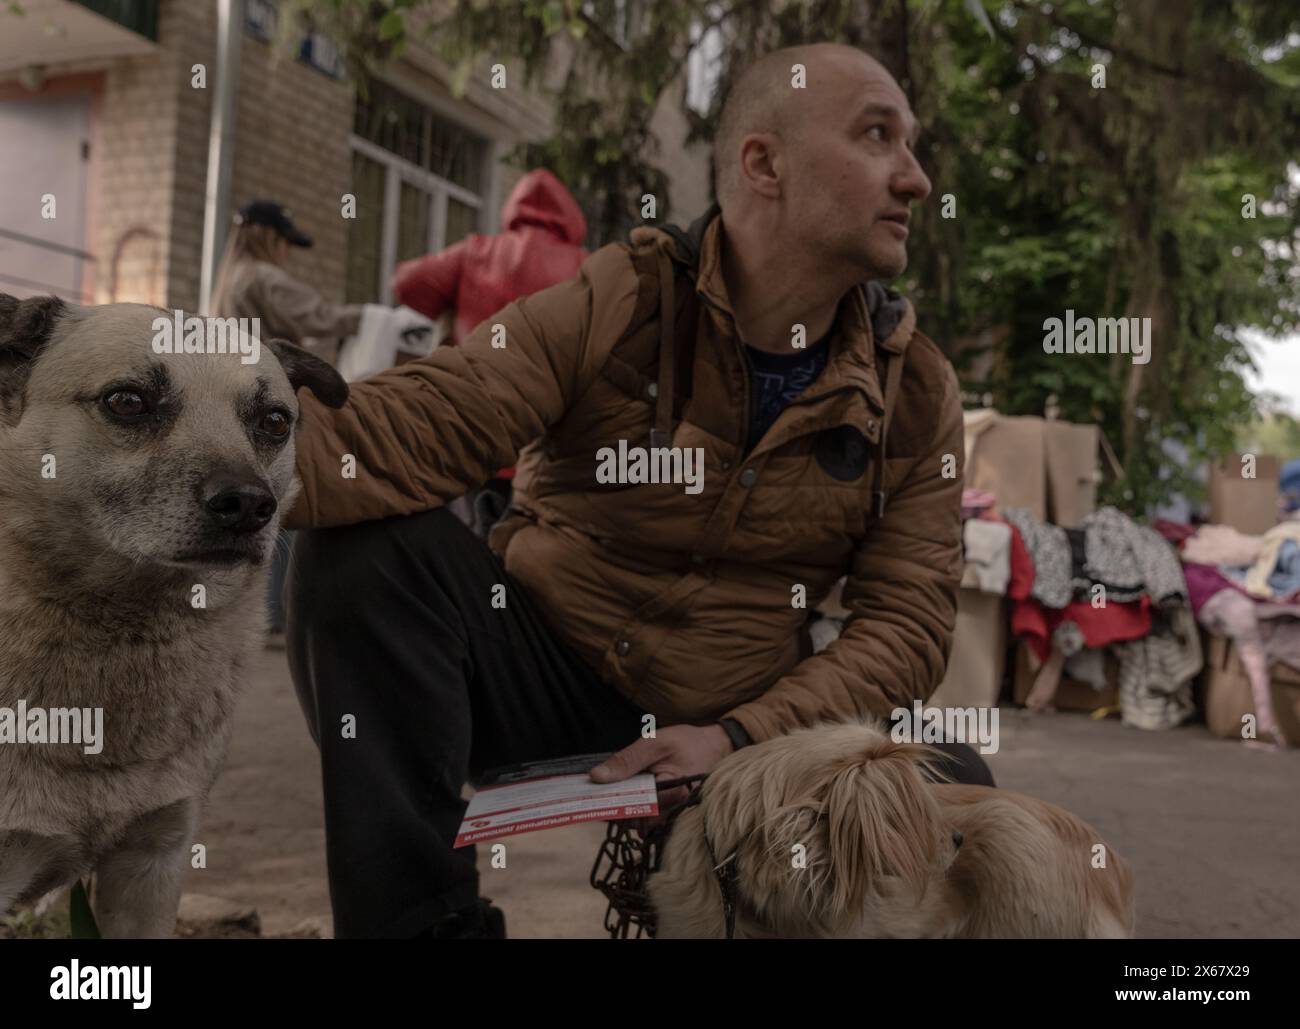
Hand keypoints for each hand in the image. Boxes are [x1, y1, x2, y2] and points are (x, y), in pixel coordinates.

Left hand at [590, 724, 734, 823]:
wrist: (715, 746)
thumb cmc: (687, 742)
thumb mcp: (655, 743)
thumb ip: (627, 760)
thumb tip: (597, 777)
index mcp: (673, 793)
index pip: (633, 809)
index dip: (611, 805)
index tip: (591, 800)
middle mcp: (676, 811)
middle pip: (637, 821)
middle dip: (616, 812)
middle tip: (597, 800)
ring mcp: (676, 815)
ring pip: (642, 824)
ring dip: (625, 813)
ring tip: (610, 799)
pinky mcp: (673, 813)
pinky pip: (651, 820)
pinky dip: (637, 812)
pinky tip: (628, 800)